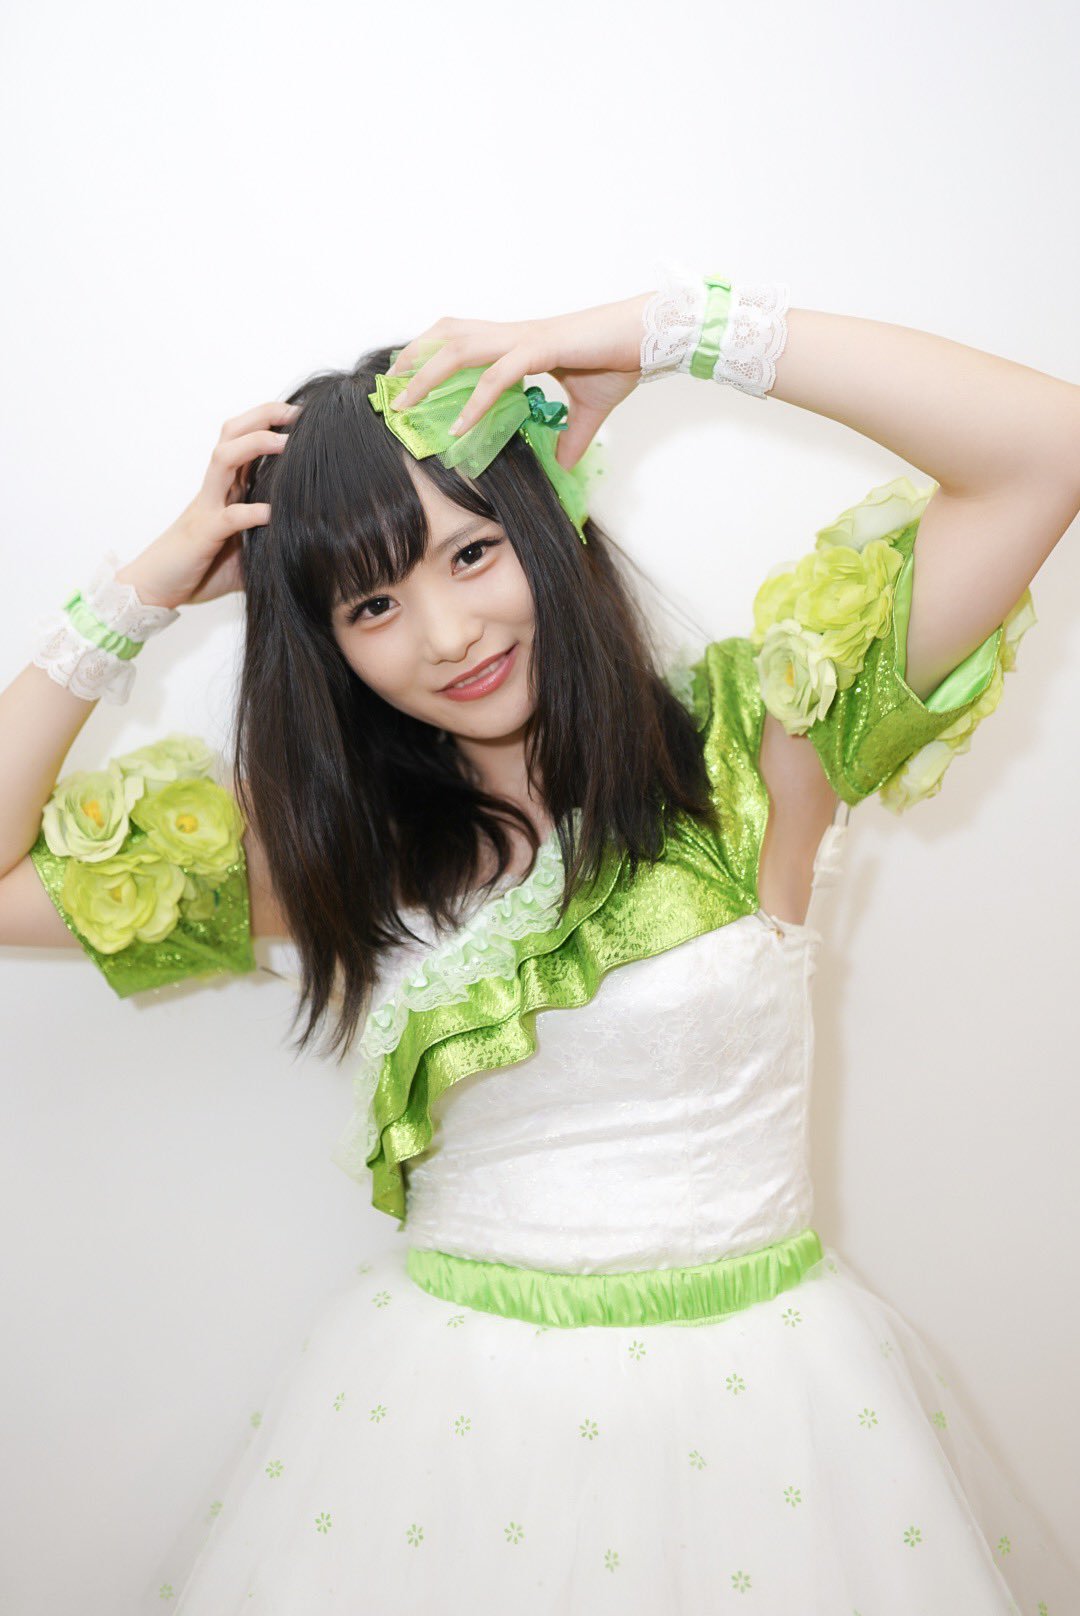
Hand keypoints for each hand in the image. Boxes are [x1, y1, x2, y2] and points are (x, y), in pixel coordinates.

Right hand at [114, 400, 299, 608]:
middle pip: (232, 434)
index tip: (304, 415)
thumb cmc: (202, 568)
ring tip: (286, 443)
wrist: (157, 588)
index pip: (244, 439)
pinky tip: (272, 512)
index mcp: (227, 488)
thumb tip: (318, 548)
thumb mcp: (248, 550)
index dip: (270, 420)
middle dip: (263, 416)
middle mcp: (216, 489)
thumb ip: (274, 540)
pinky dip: (251, 512)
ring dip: (254, 445)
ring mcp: (207, 507)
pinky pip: (228, 516)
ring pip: (224, 459)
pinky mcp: (203, 534)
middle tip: (298, 414)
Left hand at [385, 290, 654, 471]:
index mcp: (519, 343)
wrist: (650, 338)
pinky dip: (474, 402)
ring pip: (459, 350)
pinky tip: (458, 427)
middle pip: (447, 337)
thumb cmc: (620, 360)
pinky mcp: (542, 350)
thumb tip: (562, 465)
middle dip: (413, 360)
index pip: (462, 340)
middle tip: (388, 390)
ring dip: (427, 375)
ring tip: (404, 403)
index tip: (406, 380)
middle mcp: (514, 335)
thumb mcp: (589, 411)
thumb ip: (571, 437)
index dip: (431, 355)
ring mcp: (524, 340)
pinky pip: (498, 376)